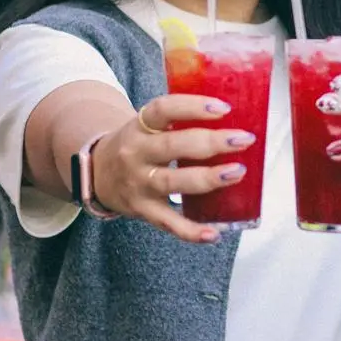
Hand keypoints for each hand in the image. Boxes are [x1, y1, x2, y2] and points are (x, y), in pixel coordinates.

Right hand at [90, 94, 254, 243]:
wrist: (97, 173)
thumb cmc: (138, 145)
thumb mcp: (148, 125)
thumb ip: (180, 122)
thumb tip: (235, 119)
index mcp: (139, 126)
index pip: (164, 110)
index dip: (193, 107)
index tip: (224, 108)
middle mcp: (135, 153)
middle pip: (173, 146)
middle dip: (211, 142)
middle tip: (244, 140)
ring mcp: (138, 184)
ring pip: (173, 182)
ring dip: (208, 178)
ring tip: (237, 172)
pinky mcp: (142, 210)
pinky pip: (168, 223)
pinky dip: (191, 231)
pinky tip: (215, 233)